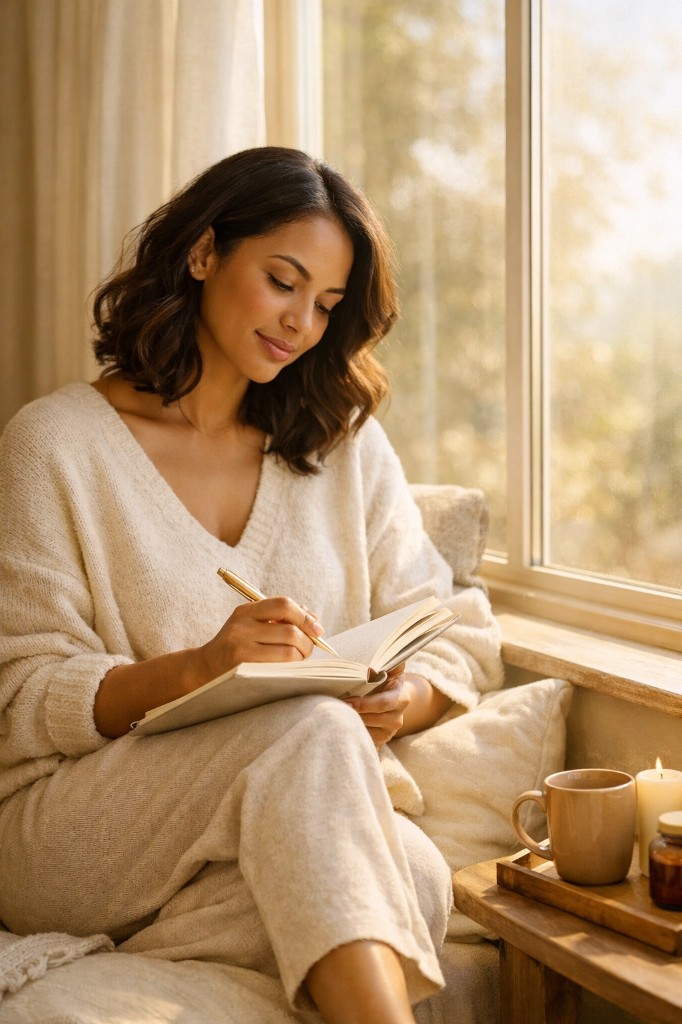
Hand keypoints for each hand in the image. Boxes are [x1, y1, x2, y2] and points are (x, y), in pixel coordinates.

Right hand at [197, 597, 323, 683]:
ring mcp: (240, 647)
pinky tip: (289, 669)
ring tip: (299, 659)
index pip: (283, 604)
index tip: (317, 629)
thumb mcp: (252, 625)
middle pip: (290, 630)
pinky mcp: (243, 667)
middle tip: (309, 649)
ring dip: (301, 657)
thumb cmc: (237, 645)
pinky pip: (279, 667)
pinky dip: (291, 668)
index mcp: (246, 611)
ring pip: (288, 651)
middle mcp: (241, 626)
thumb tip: (313, 619)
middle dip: (308, 642)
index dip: (305, 616)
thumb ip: (280, 618)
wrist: (205, 668)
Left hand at [342, 662, 409, 748]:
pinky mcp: (380, 742)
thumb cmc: (385, 681)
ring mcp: (389, 733)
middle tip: (334, 709)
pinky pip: (364, 741)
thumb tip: (370, 668)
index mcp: (401, 698)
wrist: (393, 699)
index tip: (346, 701)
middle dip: (353, 714)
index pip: (383, 703)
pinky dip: (352, 734)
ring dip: (350, 724)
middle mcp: (397, 718)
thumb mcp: (389, 670)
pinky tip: (342, 726)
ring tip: (335, 716)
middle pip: (372, 719)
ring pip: (366, 732)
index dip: (364, 703)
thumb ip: (383, 665)